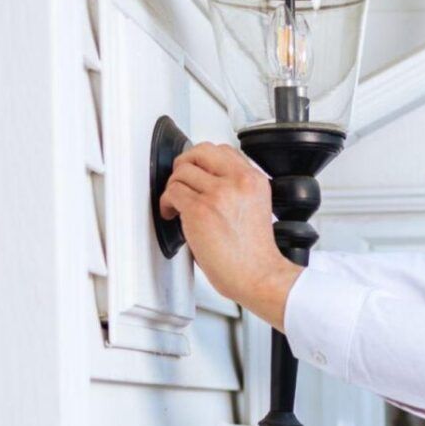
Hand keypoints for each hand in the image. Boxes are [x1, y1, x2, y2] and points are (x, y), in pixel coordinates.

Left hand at [158, 142, 296, 322]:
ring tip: (176, 203)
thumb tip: (208, 184)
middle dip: (186, 163)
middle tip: (180, 179)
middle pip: (201, 151)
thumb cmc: (255, 253)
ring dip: (174, 186)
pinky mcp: (200, 209)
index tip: (198, 172)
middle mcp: (238, 182)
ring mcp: (218, 194)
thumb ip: (237, 190)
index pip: (224, 151)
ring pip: (182, 171)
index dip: (205, 160)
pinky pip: (173, 192)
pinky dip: (167, 202)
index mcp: (254, 180)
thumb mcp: (257, 208)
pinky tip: (172, 213)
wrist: (258, 275)